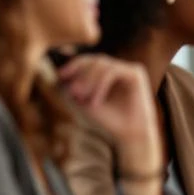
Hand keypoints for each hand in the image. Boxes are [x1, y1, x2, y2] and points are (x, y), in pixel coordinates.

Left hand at [58, 55, 160, 170]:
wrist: (129, 134)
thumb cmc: (108, 120)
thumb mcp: (84, 101)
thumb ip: (73, 87)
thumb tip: (57, 73)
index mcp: (107, 72)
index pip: (89, 61)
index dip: (74, 65)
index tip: (61, 76)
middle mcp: (119, 68)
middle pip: (95, 60)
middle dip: (80, 73)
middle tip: (72, 92)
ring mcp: (128, 69)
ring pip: (102, 64)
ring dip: (89, 81)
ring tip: (81, 98)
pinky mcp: (136, 74)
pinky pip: (112, 72)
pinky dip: (100, 85)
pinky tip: (95, 101)